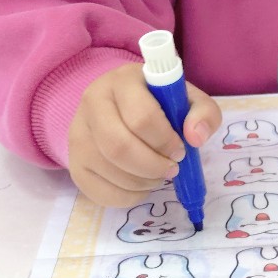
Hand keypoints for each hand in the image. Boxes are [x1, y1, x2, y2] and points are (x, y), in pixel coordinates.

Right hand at [67, 62, 221, 206]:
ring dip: (144, 182)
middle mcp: (92, 102)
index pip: (142, 117)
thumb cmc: (159, 103)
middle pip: (120, 147)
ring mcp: (78, 134)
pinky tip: (141, 184)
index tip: (181, 150)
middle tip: (171, 169)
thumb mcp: (187, 99)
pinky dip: (129, 196)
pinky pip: (100, 192)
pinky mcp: (75, 163)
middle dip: (153, 166)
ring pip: (110, 170)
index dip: (166, 141)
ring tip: (158, 174)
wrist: (120, 108)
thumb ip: (203, 113)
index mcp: (122, 80)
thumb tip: (195, 137)